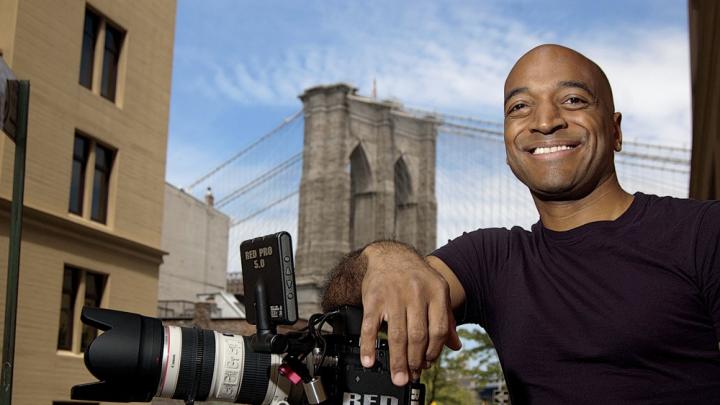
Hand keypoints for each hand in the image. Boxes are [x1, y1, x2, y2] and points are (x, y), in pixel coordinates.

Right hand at [360, 242, 461, 385]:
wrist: (389, 256)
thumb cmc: (416, 277)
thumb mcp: (437, 290)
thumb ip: (446, 318)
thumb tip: (455, 345)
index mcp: (436, 291)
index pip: (438, 329)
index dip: (434, 350)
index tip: (429, 363)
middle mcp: (416, 293)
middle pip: (418, 335)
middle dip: (416, 360)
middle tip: (412, 375)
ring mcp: (393, 295)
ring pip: (396, 335)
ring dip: (398, 360)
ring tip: (399, 376)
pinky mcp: (373, 298)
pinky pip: (370, 326)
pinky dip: (368, 346)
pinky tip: (369, 359)